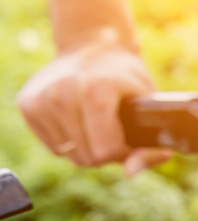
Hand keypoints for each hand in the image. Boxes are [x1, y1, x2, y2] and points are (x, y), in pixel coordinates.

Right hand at [17, 35, 169, 175]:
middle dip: (105, 152)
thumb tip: (130, 174)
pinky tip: (77, 119)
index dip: (122, 152)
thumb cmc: (127, 80)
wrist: (94, 47)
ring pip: (69, 155)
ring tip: (95, 122)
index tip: (129, 138)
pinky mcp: (27, 104)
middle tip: (113, 128)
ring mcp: (41, 98)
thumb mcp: (148, 107)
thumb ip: (148, 145)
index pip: (105, 150)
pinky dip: (69, 141)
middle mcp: (63, 92)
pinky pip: (54, 147)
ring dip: (86, 147)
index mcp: (95, 91)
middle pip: (87, 157)